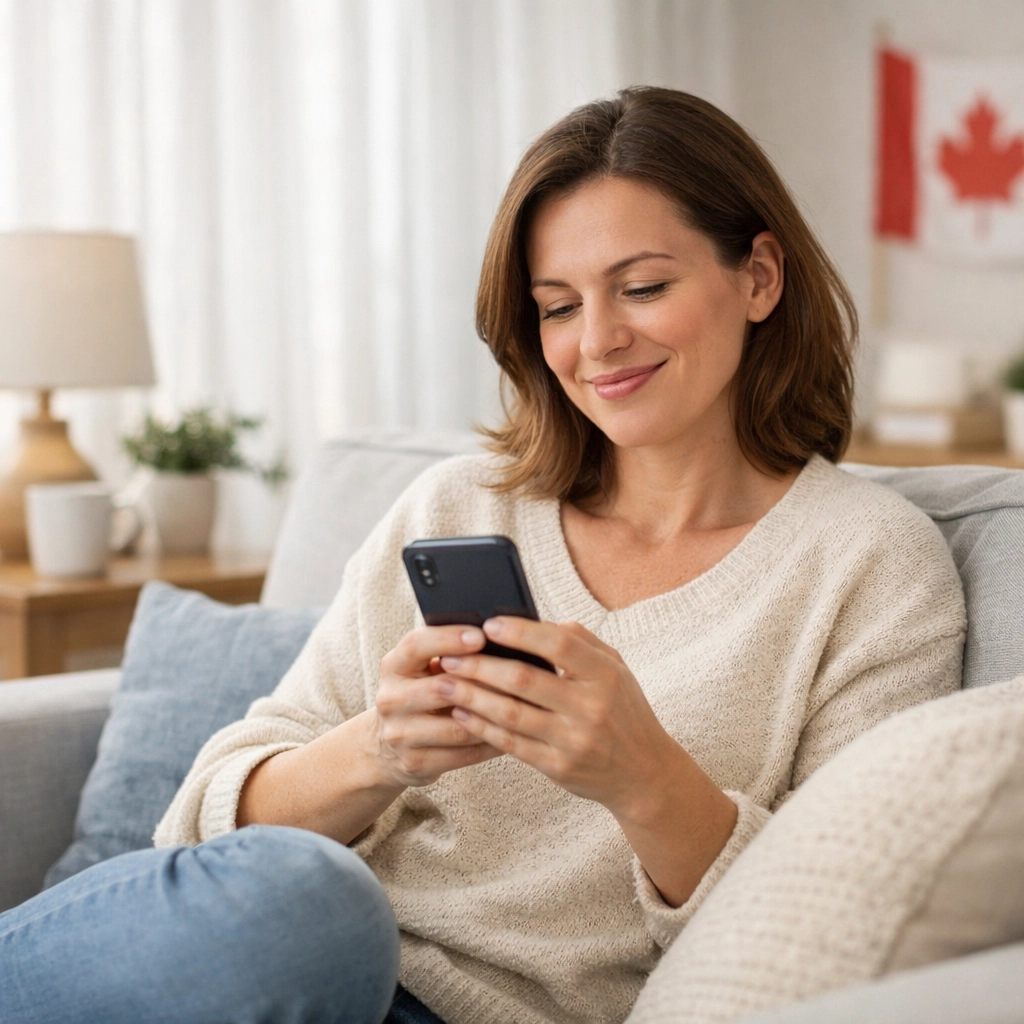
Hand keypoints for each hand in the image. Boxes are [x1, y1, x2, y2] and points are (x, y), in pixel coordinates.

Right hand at [373, 625, 504, 787]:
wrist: (388, 748)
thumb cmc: (421, 694)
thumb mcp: (423, 668)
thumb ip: (451, 651)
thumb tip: (503, 631)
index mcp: (394, 666)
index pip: (416, 645)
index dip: (448, 638)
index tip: (482, 635)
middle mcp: (390, 699)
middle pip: (440, 687)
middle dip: (482, 681)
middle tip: (518, 675)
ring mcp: (400, 734)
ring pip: (457, 726)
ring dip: (493, 717)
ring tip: (524, 706)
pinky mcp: (415, 762)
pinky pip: (464, 754)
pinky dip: (492, 743)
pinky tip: (514, 733)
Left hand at [434, 617, 678, 817]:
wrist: (645, 773)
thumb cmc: (623, 711)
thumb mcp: (616, 670)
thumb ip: (581, 641)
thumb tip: (535, 620)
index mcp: (606, 675)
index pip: (559, 645)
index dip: (521, 632)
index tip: (488, 623)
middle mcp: (591, 707)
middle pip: (524, 680)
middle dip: (480, 666)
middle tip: (450, 656)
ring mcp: (574, 740)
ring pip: (511, 714)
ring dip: (471, 697)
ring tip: (443, 683)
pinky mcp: (559, 767)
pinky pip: (511, 744)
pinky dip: (482, 727)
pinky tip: (462, 713)